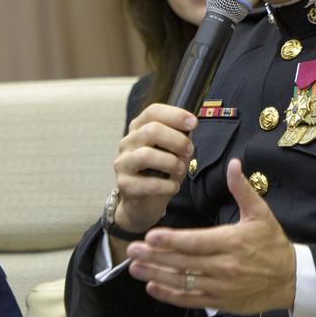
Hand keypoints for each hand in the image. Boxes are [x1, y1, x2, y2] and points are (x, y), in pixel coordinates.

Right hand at [111, 103, 197, 233]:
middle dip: (177, 140)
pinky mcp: (124, 184)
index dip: (175, 115)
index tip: (193, 123)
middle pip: (151, 131)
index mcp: (138, 129)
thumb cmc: (160, 174)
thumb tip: (190, 128)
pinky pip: (149, 183)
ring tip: (180, 170)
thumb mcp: (174, 153)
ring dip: (170, 162)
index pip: (153, 112)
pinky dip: (167, 185)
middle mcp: (127, 143)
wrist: (143, 204)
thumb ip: (180, 139)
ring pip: (147, 155)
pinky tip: (173, 187)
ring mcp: (122, 163)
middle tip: (189, 151)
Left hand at [125, 159, 295, 313]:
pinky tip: (153, 287)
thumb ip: (242, 189)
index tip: (150, 236)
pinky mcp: (221, 302)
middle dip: (155, 257)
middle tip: (132, 249)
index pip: (196, 242)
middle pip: (183, 263)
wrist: (292, 280)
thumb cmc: (274, 244)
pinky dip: (170, 295)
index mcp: (232, 242)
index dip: (171, 240)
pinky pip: (191, 300)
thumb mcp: (261, 213)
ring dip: (157, 275)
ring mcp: (221, 287)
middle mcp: (224, 267)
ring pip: (183, 282)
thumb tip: (233, 164)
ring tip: (135, 267)